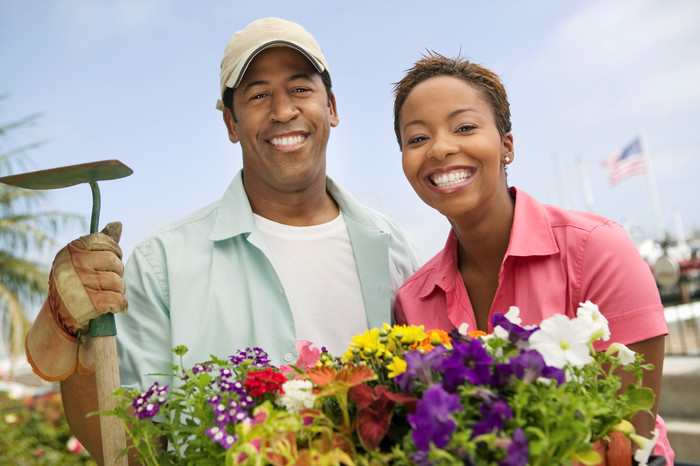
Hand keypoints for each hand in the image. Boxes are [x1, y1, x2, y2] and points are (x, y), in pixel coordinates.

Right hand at [48, 221, 127, 337]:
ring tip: (109, 294)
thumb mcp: (80, 260)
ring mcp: (82, 283)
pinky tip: (116, 306)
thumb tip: (118, 224)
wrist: (58, 315)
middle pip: (115, 262)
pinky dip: (120, 305)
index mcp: (72, 250)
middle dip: (117, 273)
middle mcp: (75, 264)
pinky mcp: (91, 302)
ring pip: (118, 282)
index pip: (106, 242)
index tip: (110, 262)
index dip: (114, 253)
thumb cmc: (74, 283)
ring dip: (119, 290)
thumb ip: (100, 243)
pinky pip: (118, 299)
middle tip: (109, 281)